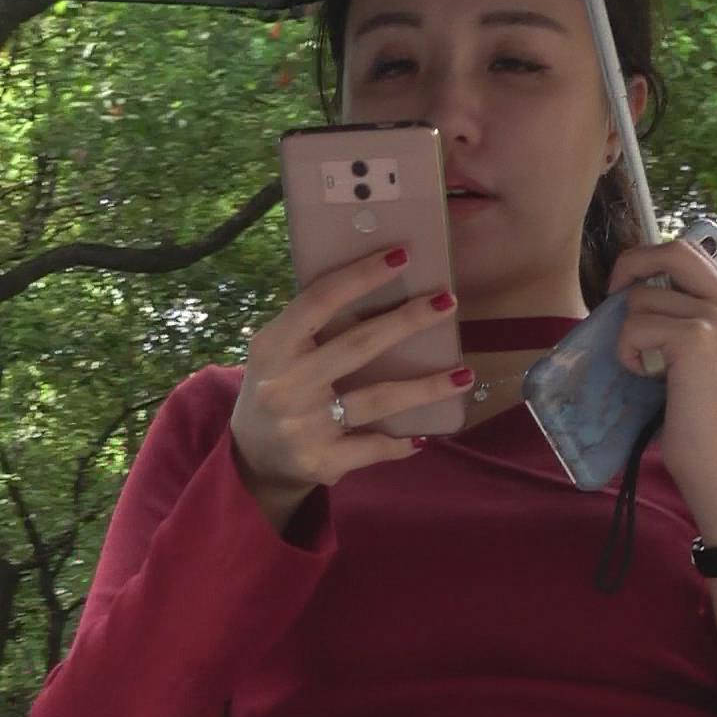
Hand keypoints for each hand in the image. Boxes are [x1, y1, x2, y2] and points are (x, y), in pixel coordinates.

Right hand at [231, 245, 472, 522]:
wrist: (252, 459)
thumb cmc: (277, 389)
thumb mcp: (278, 353)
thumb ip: (313, 327)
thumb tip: (378, 285)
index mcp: (274, 346)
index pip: (320, 300)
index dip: (362, 276)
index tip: (402, 255)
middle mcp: (287, 384)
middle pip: (359, 346)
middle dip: (407, 322)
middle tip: (447, 302)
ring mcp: (305, 426)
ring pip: (378, 400)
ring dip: (426, 388)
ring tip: (464, 375)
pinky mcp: (322, 461)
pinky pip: (374, 447)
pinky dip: (402, 442)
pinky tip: (426, 434)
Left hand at [607, 232, 716, 529]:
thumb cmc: (700, 416)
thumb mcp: (702, 354)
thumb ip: (685, 314)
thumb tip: (635, 286)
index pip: (688, 251)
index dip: (650, 261)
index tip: (631, 288)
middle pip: (671, 249)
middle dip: (631, 266)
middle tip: (613, 297)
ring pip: (642, 297)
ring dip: (629, 333)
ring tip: (647, 367)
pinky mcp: (695, 338)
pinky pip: (635, 327)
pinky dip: (629, 353)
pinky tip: (647, 377)